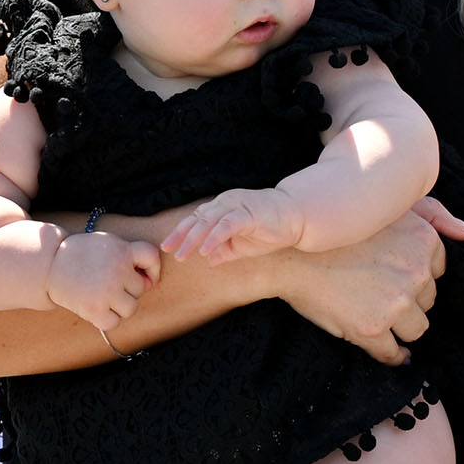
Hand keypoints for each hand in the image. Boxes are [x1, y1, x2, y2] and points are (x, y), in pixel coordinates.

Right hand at [45, 230, 161, 330]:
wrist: (48, 265)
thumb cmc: (82, 255)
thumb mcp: (107, 243)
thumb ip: (130, 256)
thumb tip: (151, 284)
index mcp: (121, 249)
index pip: (152, 257)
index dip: (152, 268)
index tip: (141, 273)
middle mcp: (117, 270)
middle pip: (141, 288)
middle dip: (128, 288)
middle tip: (106, 282)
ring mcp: (106, 290)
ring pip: (131, 308)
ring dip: (120, 306)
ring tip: (103, 296)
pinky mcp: (93, 309)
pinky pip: (114, 322)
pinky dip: (108, 319)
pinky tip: (97, 308)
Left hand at [162, 187, 305, 264]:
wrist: (296, 218)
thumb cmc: (270, 229)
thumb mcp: (242, 245)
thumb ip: (225, 251)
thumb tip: (209, 260)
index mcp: (222, 208)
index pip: (196, 219)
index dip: (180, 232)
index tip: (166, 248)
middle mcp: (226, 203)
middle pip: (197, 218)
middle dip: (181, 235)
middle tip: (168, 251)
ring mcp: (237, 206)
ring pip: (209, 221)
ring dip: (194, 238)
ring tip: (183, 255)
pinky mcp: (249, 213)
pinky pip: (227, 225)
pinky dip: (214, 237)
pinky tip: (205, 250)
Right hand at [271, 203, 451, 364]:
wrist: (288, 252)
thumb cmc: (336, 230)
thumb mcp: (391, 209)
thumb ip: (434, 217)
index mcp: (424, 241)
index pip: (435, 272)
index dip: (414, 277)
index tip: (393, 277)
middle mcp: (416, 272)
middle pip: (427, 300)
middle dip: (408, 301)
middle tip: (379, 296)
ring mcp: (395, 302)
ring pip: (415, 328)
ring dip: (401, 328)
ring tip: (382, 321)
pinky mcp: (372, 328)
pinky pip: (392, 352)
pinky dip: (392, 356)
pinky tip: (389, 354)